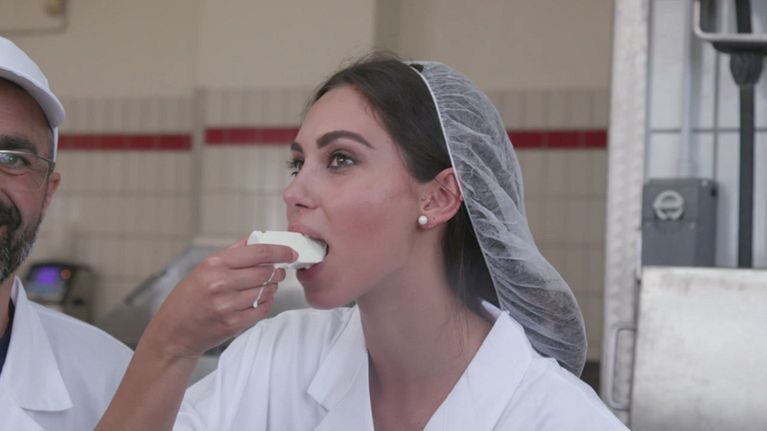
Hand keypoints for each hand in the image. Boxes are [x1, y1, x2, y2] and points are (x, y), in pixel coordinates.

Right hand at [142, 237, 296, 359]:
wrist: (174, 332)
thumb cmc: (188, 298)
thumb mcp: (203, 268)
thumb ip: (232, 253)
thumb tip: (256, 239)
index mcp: (214, 264)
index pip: (258, 253)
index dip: (280, 251)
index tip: (290, 253)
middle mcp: (221, 284)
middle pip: (266, 272)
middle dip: (277, 271)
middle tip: (277, 271)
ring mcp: (228, 305)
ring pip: (267, 291)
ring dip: (271, 287)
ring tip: (263, 286)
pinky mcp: (234, 324)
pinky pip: (263, 309)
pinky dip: (266, 303)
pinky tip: (257, 300)